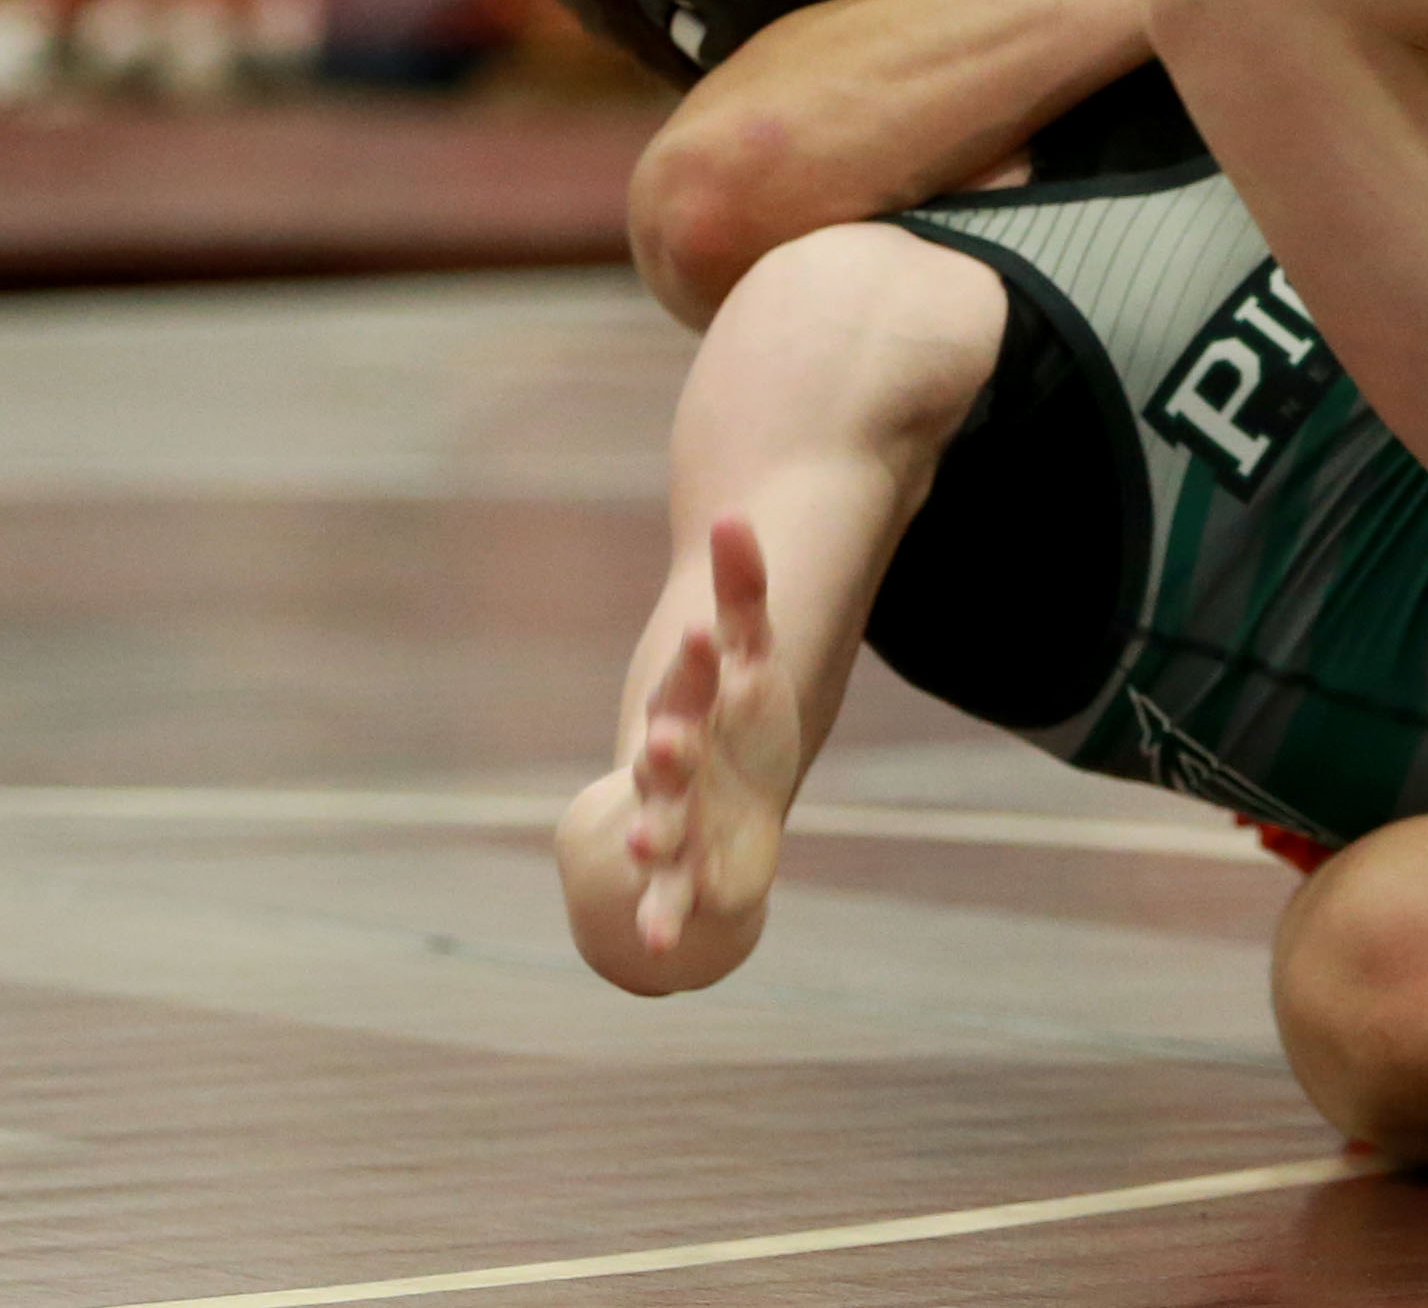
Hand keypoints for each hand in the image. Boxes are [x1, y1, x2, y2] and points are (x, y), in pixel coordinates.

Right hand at [623, 515, 801, 960]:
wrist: (702, 799)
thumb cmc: (732, 713)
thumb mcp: (750, 651)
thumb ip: (743, 586)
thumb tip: (734, 512)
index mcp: (690, 708)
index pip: (692, 679)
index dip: (695, 661)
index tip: (697, 636)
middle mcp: (672, 765)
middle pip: (668, 755)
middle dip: (667, 751)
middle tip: (668, 743)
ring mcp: (674, 819)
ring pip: (660, 827)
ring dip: (653, 835)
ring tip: (645, 846)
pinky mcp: (687, 872)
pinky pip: (672, 899)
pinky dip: (665, 920)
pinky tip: (660, 947)